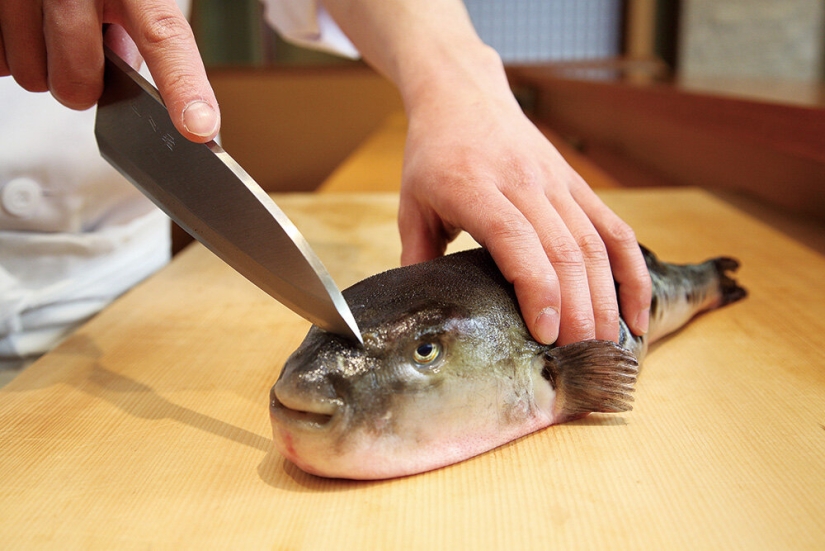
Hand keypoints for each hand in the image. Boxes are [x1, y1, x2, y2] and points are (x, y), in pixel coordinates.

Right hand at [0, 0, 218, 141]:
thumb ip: (142, 35)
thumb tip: (142, 90)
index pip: (163, 35)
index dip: (182, 86)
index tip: (199, 128)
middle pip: (78, 85)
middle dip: (82, 84)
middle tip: (82, 51)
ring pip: (33, 79)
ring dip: (42, 65)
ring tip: (48, 26)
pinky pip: (0, 63)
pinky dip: (11, 51)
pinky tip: (23, 23)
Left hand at [397, 49, 651, 344]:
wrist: (464, 97)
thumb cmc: (434, 155)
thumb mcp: (411, 204)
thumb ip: (416, 259)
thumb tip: (421, 315)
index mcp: (474, 187)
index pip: (515, 238)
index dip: (536, 287)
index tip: (545, 333)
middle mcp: (523, 182)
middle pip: (563, 249)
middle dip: (577, 309)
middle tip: (579, 359)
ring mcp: (557, 182)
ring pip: (593, 243)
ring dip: (607, 298)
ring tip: (608, 347)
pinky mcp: (577, 184)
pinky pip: (614, 229)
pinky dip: (630, 272)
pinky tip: (634, 313)